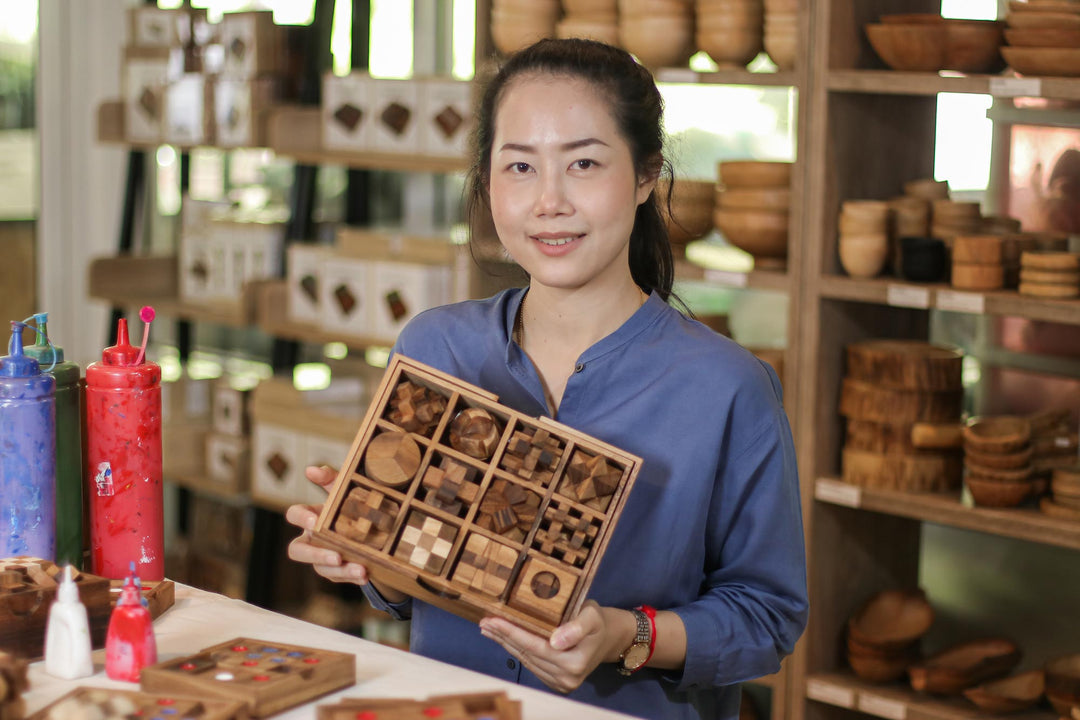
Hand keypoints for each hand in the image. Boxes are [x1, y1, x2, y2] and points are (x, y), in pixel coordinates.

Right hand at [285, 465, 369, 585]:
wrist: (372, 529)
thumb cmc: (349, 506)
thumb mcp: (343, 491)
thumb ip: (330, 478)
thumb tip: (311, 470)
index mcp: (311, 517)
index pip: (294, 514)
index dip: (300, 518)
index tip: (315, 521)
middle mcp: (311, 539)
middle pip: (297, 550)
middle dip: (315, 555)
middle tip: (336, 556)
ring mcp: (321, 558)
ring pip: (320, 568)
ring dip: (339, 569)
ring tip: (360, 568)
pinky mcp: (334, 571)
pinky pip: (338, 577)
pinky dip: (351, 575)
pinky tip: (365, 573)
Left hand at [478, 601, 632, 692]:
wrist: (610, 638)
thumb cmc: (599, 622)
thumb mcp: (592, 616)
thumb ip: (576, 627)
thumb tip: (555, 641)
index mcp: (573, 663)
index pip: (534, 646)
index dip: (512, 633)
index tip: (493, 620)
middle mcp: (565, 678)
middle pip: (526, 654)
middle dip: (503, 637)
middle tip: (484, 622)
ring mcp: (560, 683)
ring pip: (526, 660)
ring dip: (506, 644)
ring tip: (489, 629)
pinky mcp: (555, 682)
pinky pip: (531, 664)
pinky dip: (517, 650)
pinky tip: (505, 639)